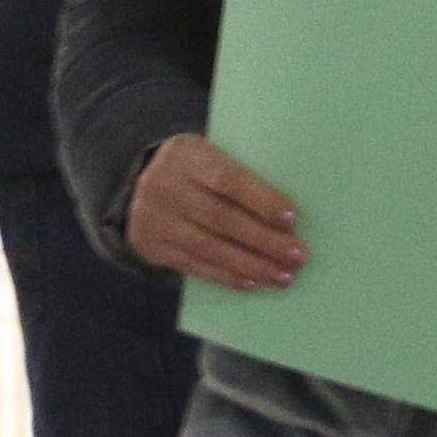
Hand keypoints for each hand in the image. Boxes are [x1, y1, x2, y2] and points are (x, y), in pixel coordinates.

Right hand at [126, 135, 304, 291]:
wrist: (138, 183)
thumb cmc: (194, 170)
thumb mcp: (209, 157)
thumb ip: (239, 177)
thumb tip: (286, 217)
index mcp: (186, 154)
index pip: (228, 179)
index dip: (261, 200)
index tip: (291, 219)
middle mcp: (165, 185)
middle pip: (221, 218)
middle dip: (264, 240)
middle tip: (297, 255)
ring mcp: (155, 218)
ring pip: (209, 247)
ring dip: (250, 264)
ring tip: (282, 275)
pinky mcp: (151, 246)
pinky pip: (193, 265)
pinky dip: (225, 275)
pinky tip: (251, 282)